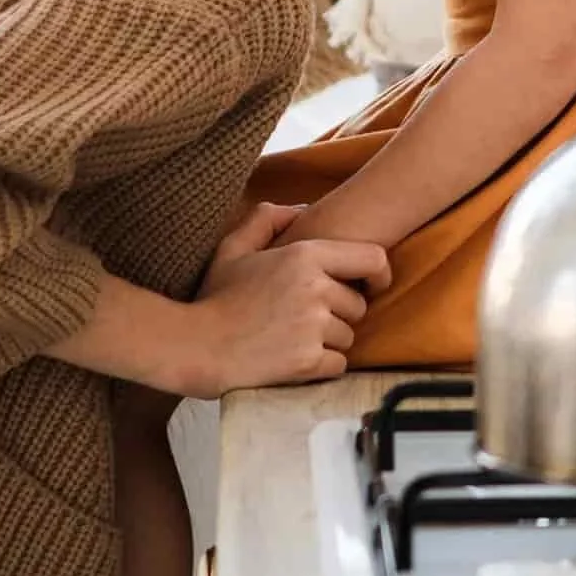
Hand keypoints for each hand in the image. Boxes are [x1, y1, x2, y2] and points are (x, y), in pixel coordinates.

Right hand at [188, 202, 391, 396]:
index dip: (378, 273)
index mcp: (304, 256)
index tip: (370, 284)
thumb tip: (301, 210)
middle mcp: (316, 289)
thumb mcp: (234, 247)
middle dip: (338, 313)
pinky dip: (322, 365)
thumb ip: (267, 219)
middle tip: (305, 317)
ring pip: (348, 336)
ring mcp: (314, 327)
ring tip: (294, 338)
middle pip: (358, 304)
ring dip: (329, 340)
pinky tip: (295, 359)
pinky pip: (338, 364)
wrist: (197, 346)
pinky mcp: (309, 362)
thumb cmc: (215, 297)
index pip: (373, 258)